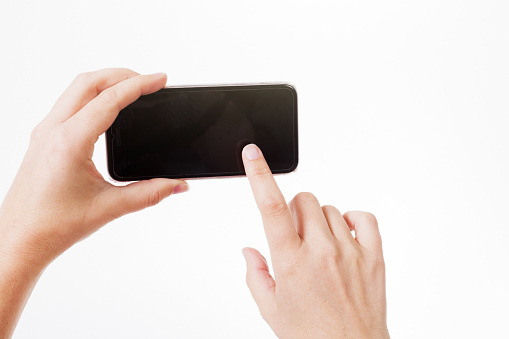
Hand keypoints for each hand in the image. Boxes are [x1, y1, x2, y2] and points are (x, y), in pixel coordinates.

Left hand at [0, 68, 187, 337]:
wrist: (20, 239)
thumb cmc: (52, 225)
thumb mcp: (109, 207)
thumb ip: (150, 193)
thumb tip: (178, 184)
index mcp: (70, 142)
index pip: (109, 100)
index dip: (139, 85)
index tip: (160, 79)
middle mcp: (53, 130)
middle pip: (89, 82)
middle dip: (122, 75)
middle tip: (150, 81)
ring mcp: (45, 132)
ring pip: (76, 89)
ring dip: (106, 82)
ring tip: (133, 90)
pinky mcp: (44, 138)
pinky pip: (68, 103)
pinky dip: (93, 95)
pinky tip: (108, 108)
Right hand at [241, 144, 388, 337]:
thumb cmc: (311, 336)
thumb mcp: (271, 309)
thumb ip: (256, 274)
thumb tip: (250, 250)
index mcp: (290, 262)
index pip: (271, 208)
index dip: (259, 175)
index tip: (252, 154)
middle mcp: (320, 251)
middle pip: (304, 200)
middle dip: (294, 211)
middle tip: (296, 237)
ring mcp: (350, 251)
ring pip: (330, 209)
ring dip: (319, 220)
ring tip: (320, 248)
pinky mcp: (374, 256)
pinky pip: (363, 217)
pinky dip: (352, 219)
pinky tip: (344, 235)